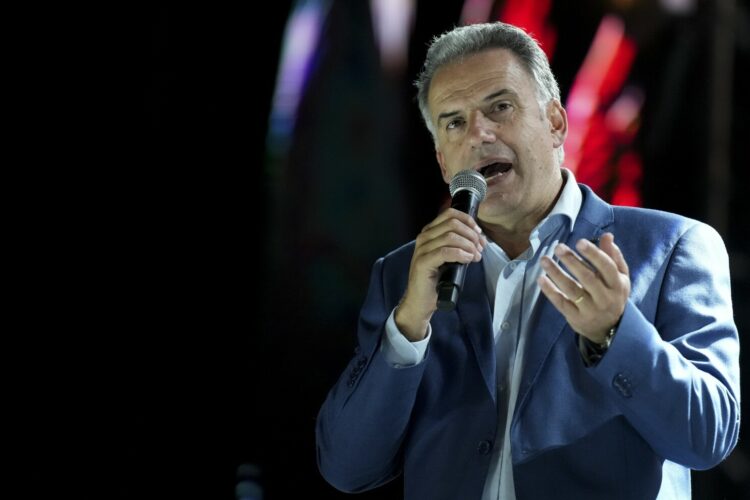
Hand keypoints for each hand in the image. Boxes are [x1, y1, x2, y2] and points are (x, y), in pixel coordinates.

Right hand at [395, 208, 485, 340]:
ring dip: (468, 245)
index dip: (468, 220)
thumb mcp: (448, 257)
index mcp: (429, 232)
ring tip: (476, 256)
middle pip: (452, 224)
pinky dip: (461, 254)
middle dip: (471, 234)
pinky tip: (468, 259)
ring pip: (450, 236)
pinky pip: (445, 252)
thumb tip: (478, 237)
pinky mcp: (423, 262)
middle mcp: (424, 237)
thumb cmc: (436, 280)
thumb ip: (458, 244)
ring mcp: (422, 249)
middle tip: (480, 248)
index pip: (450, 214)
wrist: (420, 301)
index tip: (479, 233)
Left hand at [537, 233, 629, 343]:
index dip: (594, 254)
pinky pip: (561, 303)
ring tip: (544, 260)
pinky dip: (550, 291)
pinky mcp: (576, 318)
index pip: (607, 267)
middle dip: (572, 261)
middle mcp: (605, 298)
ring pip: (572, 289)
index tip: (579, 242)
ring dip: (556, 273)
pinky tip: (541, 279)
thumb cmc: (612, 295)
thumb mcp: (619, 277)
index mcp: (617, 285)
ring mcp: (590, 309)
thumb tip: (607, 236)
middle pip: (588, 278)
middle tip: (558, 247)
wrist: (608, 328)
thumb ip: (613, 257)